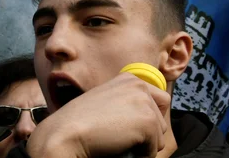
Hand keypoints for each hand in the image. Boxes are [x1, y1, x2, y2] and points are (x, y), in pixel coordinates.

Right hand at [27, 73, 169, 157]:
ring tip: (116, 139)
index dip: (147, 118)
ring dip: (142, 144)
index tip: (128, 126)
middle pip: (161, 119)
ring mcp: (144, 102)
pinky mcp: (147, 121)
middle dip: (147, 133)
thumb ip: (125, 103)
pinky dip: (139, 154)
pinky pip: (153, 149)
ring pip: (159, 136)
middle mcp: (139, 85)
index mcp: (129, 78)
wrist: (66, 132)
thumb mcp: (105, 102)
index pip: (159, 101)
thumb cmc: (78, 121)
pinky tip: (118, 146)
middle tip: (120, 135)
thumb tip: (143, 121)